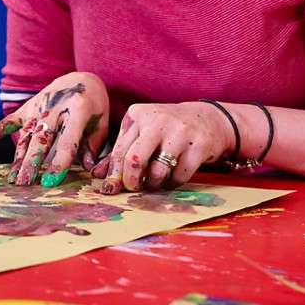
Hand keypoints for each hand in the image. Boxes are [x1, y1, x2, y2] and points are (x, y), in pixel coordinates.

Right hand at [0, 72, 109, 187]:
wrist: (79, 78)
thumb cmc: (94, 106)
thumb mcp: (102, 122)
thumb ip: (93, 146)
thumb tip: (87, 170)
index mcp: (78, 109)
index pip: (67, 140)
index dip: (59, 162)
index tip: (52, 181)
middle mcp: (54, 108)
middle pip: (41, 139)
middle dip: (33, 162)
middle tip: (26, 184)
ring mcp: (37, 107)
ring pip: (25, 136)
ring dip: (18, 158)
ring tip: (13, 180)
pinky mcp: (26, 108)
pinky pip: (7, 122)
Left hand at [91, 102, 233, 193]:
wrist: (207, 118)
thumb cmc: (166, 129)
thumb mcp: (141, 133)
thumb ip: (121, 152)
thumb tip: (97, 175)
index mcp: (137, 115)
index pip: (120, 150)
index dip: (113, 174)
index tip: (109, 189)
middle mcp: (157, 120)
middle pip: (135, 160)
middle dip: (132, 181)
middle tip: (134, 187)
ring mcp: (179, 132)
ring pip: (158, 170)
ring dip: (154, 183)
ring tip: (155, 181)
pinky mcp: (199, 145)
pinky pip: (180, 174)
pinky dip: (173, 182)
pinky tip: (173, 176)